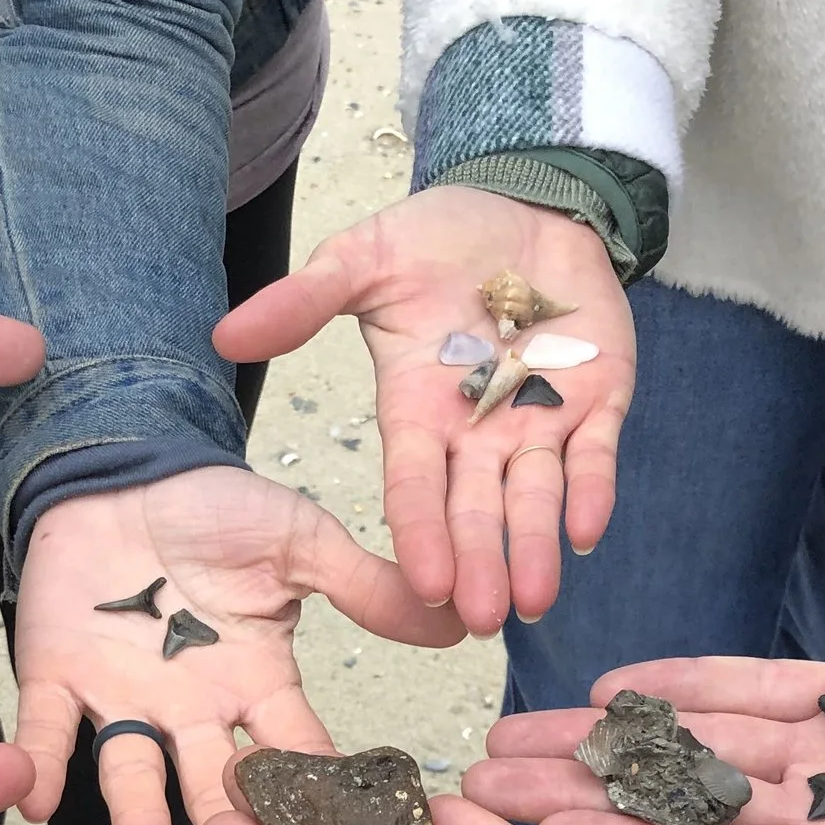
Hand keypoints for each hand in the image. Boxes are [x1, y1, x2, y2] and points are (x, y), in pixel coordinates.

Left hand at [13, 467, 462, 824]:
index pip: (297, 752)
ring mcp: (123, 700)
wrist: (123, 472)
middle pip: (217, 785)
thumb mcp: (299, 541)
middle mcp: (191, 711)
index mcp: (254, 684)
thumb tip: (460, 623)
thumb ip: (365, 586)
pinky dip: (40, 763)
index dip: (323, 797)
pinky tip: (38, 800)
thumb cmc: (211, 510)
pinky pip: (48, 729)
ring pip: (134, 773)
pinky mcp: (56, 677)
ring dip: (140, 821)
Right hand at [214, 189, 634, 634]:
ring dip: (533, 550)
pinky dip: (592, 492)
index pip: (414, 484)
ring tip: (533, 602)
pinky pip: (595, 455)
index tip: (422, 584)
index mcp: (416, 410)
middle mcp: (475, 432)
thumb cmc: (439, 239)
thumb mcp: (364, 259)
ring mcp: (539, 420)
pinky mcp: (597, 401)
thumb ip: (306, 300)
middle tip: (479, 619)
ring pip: (534, 499)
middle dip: (478, 563)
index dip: (420, 532)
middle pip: (474, 509)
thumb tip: (226, 336)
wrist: (524, 206)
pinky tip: (587, 534)